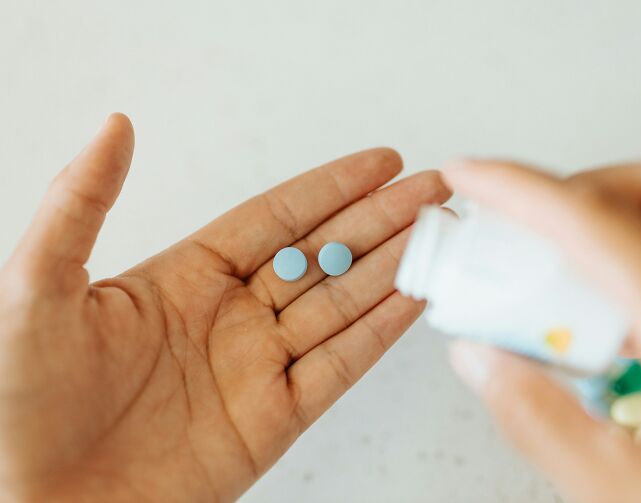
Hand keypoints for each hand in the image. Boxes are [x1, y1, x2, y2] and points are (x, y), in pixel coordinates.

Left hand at [0, 114, 449, 500]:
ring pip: (340, 306)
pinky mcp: (272, 421)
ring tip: (437, 234)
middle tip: (431, 190)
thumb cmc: (19, 402)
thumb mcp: (36, 286)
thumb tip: (117, 128)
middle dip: (380, 220)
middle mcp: (231, 317)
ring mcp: (256, 368)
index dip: (331, 189)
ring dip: (392, 269)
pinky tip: (413, 297)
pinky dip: (379, 333)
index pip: (276, 219)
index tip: (380, 163)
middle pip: (322, 256)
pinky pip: (338, 367)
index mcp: (185, 278)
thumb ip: (81, 203)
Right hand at [442, 158, 640, 502]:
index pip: (597, 226)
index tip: (469, 178)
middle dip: (569, 191)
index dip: (520, 189)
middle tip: (516, 226)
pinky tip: (615, 301)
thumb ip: (540, 423)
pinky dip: (640, 244)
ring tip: (560, 262)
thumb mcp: (625, 492)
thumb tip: (480, 358)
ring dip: (607, 213)